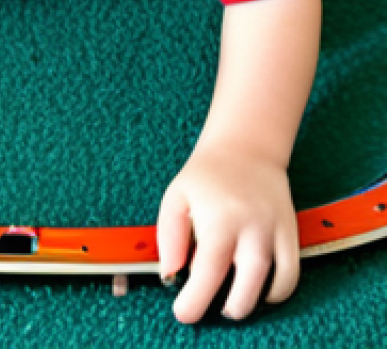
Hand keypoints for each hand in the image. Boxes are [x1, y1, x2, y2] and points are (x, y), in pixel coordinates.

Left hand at [156, 144, 299, 323]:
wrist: (245, 147)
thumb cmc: (206, 175)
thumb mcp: (176, 197)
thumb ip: (169, 237)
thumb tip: (170, 273)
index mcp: (218, 218)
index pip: (208, 269)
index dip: (195, 298)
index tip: (183, 314)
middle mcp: (251, 227)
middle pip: (246, 282)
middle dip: (228, 306)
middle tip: (212, 308)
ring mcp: (275, 230)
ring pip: (273, 282)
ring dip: (253, 302)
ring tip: (233, 303)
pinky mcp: (291, 232)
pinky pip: (292, 272)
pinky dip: (279, 290)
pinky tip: (260, 290)